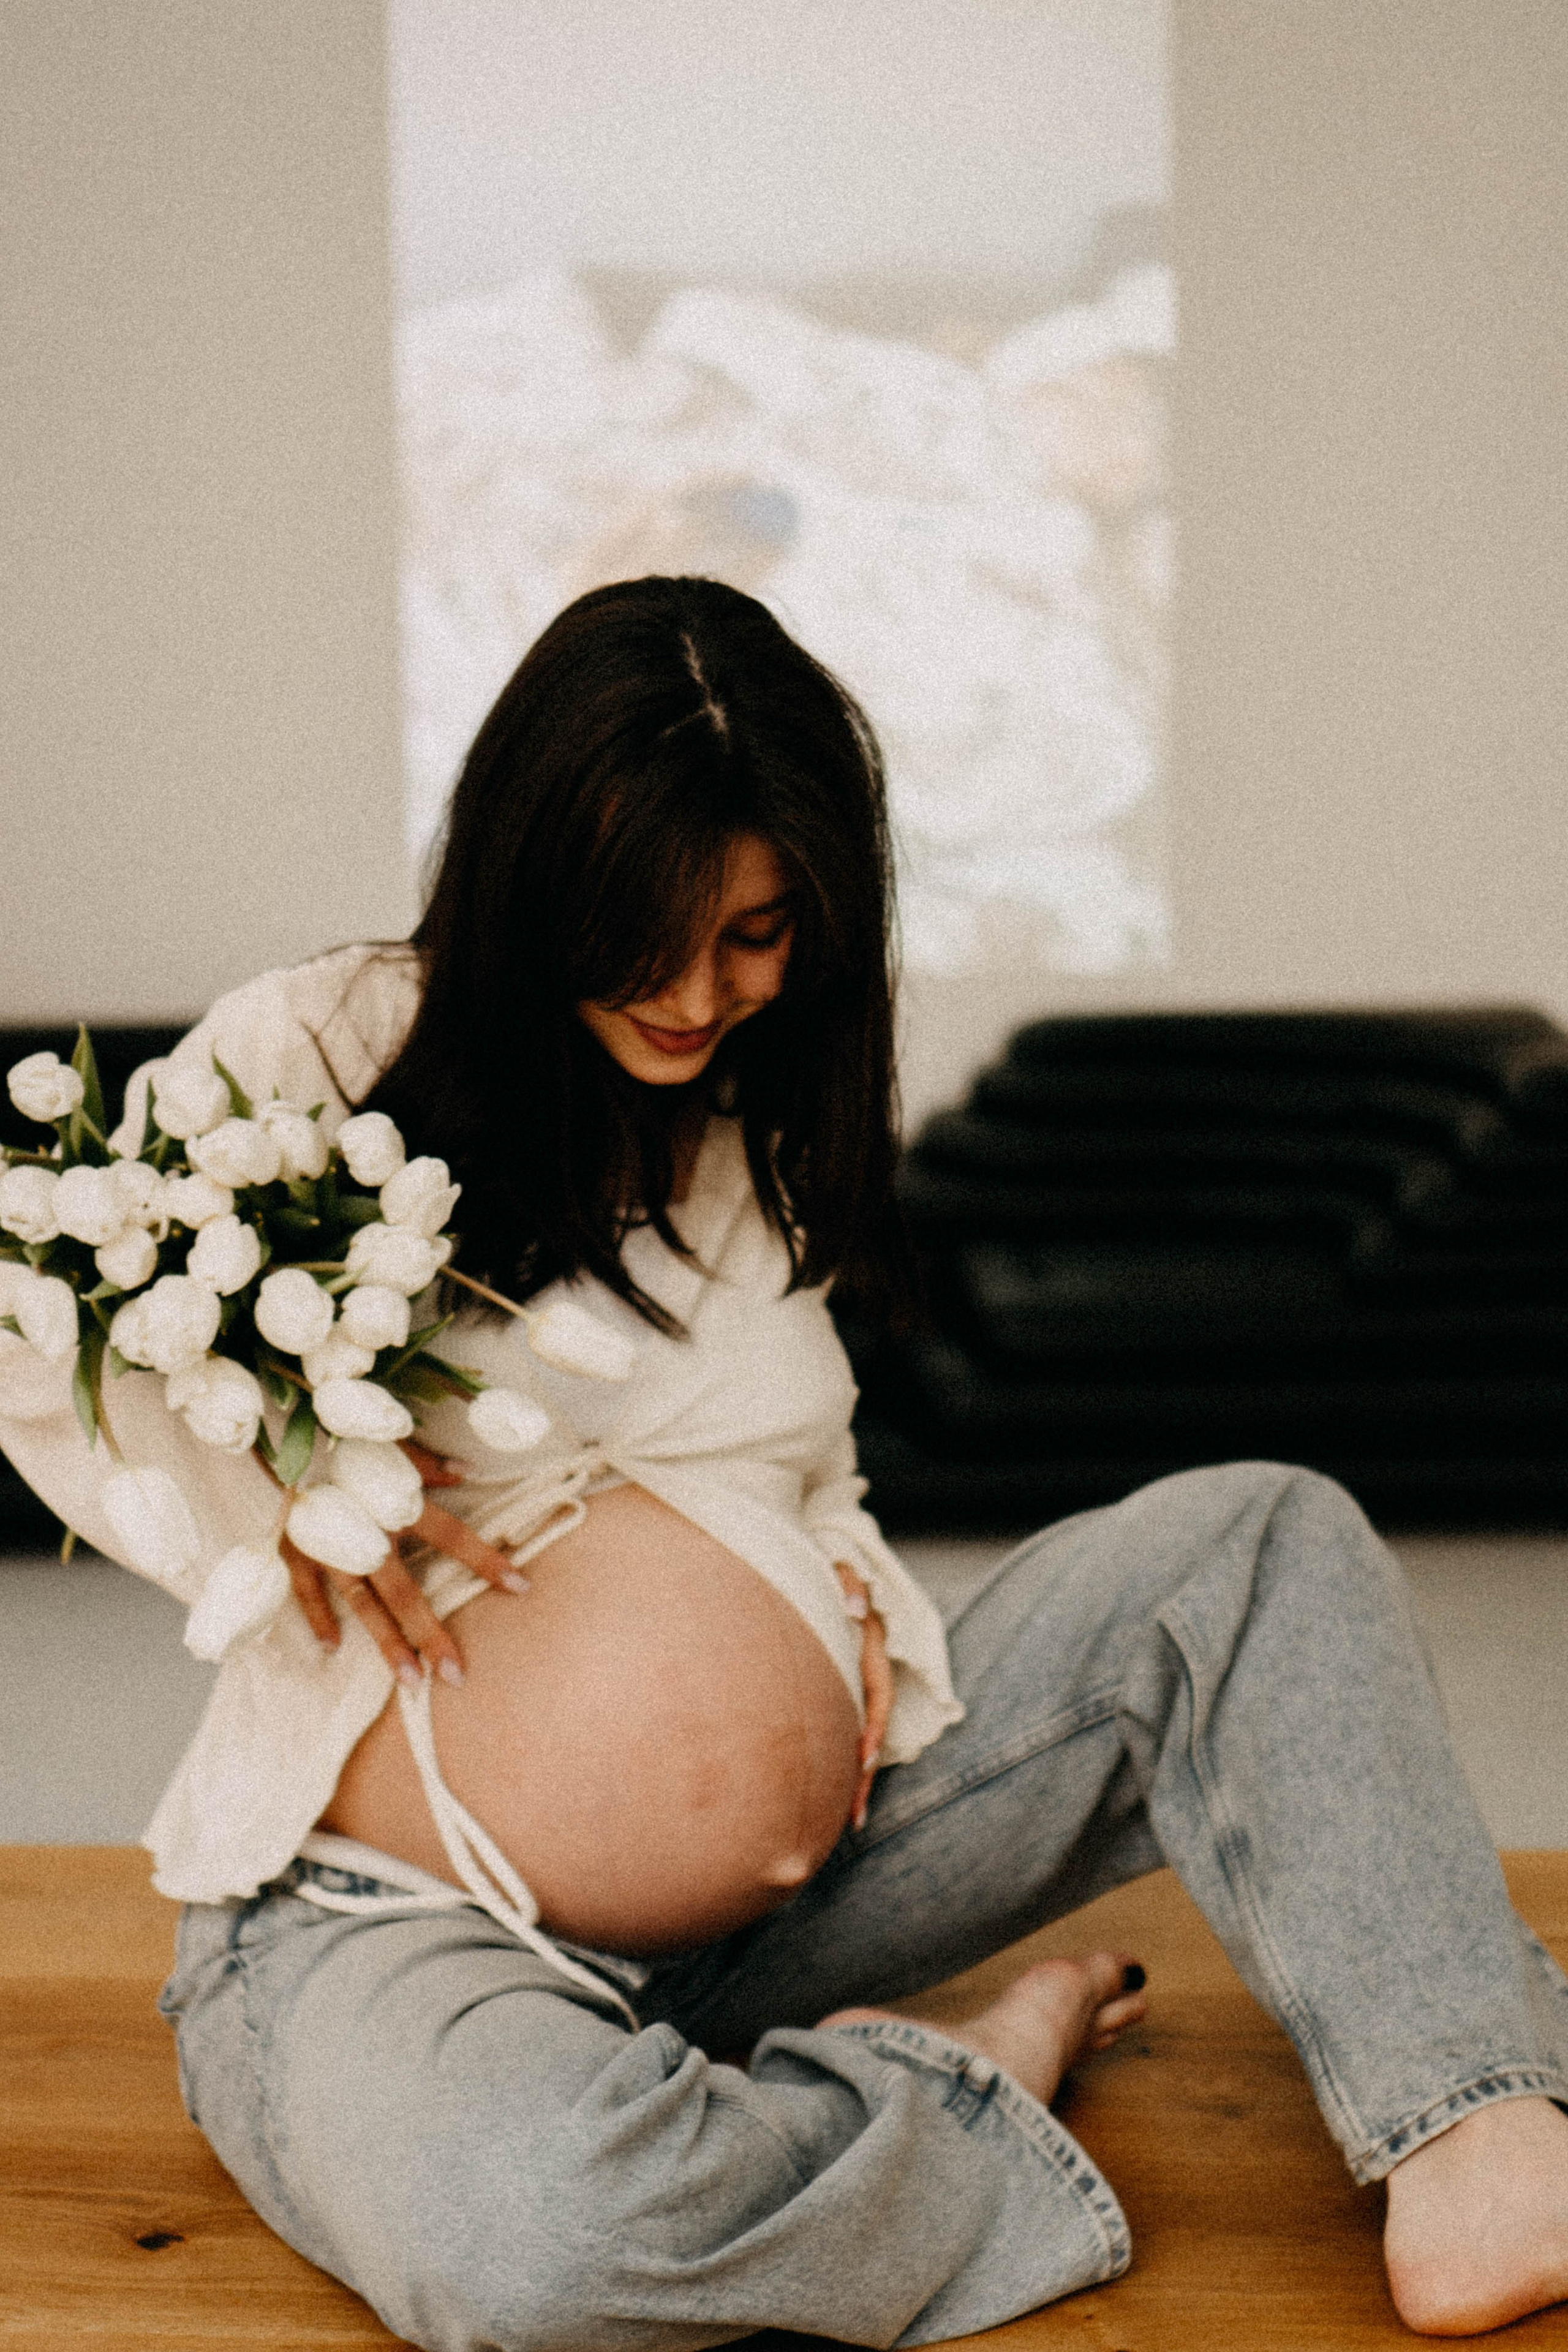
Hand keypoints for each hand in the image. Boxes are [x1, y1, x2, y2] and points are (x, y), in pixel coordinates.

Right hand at [281, 1440, 524, 1686]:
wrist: (275, 1433)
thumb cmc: (340, 1433)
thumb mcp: (388, 1443)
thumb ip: (426, 1464)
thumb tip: (466, 1470)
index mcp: (397, 1505)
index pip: (452, 1537)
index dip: (486, 1560)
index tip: (520, 1587)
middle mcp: (368, 1534)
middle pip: (407, 1592)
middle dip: (432, 1634)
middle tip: (456, 1674)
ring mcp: (329, 1549)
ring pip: (363, 1606)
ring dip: (387, 1643)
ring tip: (411, 1680)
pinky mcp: (293, 1553)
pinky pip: (307, 1593)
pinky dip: (318, 1618)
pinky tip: (332, 1646)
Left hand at [833, 1562, 892, 1829]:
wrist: (820, 1563)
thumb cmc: (826, 1568)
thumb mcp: (841, 1569)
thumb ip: (848, 1586)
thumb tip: (853, 1611)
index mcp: (871, 1650)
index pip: (878, 1696)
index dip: (872, 1729)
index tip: (863, 1760)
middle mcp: (866, 1672)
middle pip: (871, 1730)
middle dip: (864, 1775)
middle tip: (854, 1819)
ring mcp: (853, 1683)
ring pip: (858, 1736)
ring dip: (854, 1777)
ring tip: (847, 1821)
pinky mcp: (838, 1690)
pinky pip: (842, 1728)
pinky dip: (839, 1760)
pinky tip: (827, 1790)